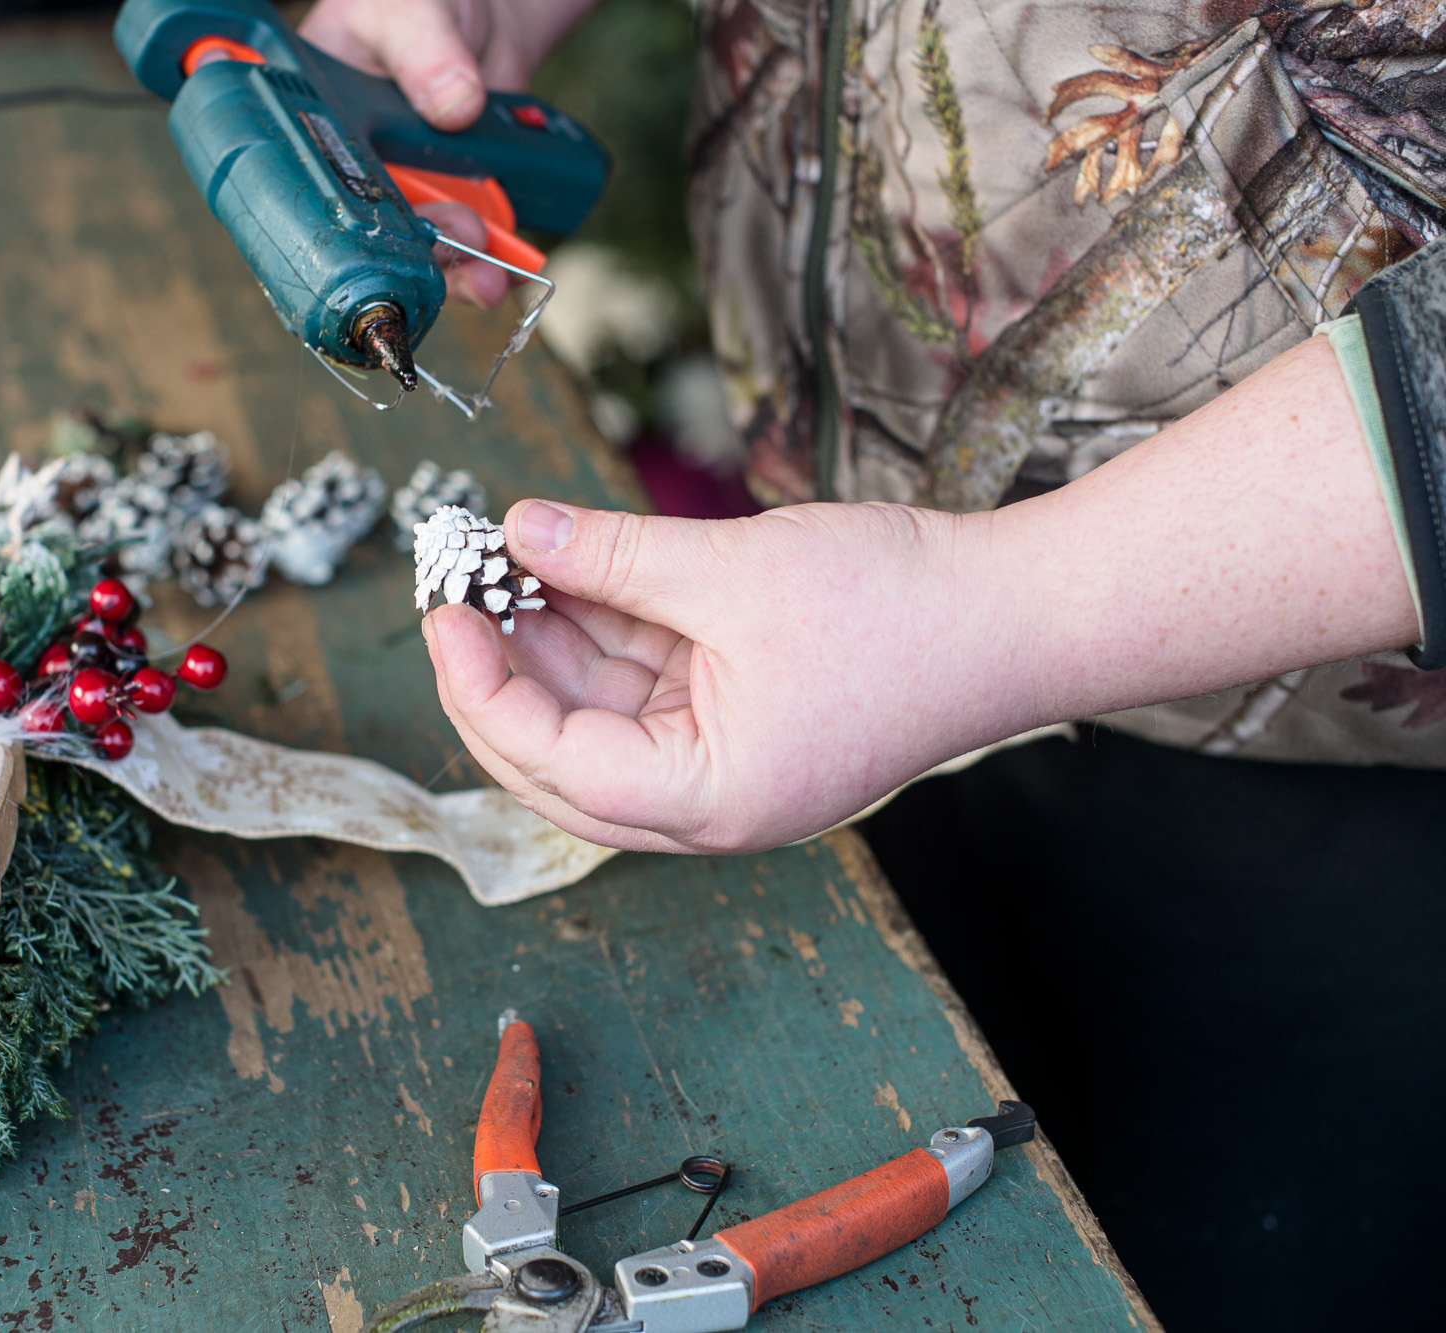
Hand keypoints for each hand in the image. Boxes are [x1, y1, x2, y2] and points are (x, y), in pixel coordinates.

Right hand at [298, 0, 600, 306]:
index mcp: (317, 122)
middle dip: (419, 250)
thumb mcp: (411, 9)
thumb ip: (427, 51)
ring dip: (457, 266)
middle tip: (462, 239)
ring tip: (489, 275)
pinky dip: (491, 254)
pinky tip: (508, 262)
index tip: (383, 246)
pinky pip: (467, 235)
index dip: (348, 225)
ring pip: (422, 246)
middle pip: (375, 230)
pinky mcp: (454, 196)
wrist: (478, 12)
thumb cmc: (418, 1)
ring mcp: (407, 187)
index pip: (321, 185)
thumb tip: (454, 105)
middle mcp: (357, 166)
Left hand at [424, 501, 1000, 853]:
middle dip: (502, 670)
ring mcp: (722, 763)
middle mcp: (706, 802)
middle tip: (456, 587)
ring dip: (549, 638)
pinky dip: (603, 628)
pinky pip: (643, 684)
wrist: (1019, 613)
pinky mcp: (737, 720)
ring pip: (597, 712)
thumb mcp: (732, 572)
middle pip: (560, 754)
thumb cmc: (900, 610)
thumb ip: (613, 556)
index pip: (553, 763)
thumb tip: (518, 528)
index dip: (482, 688)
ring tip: (503, 556)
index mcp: (707, 801)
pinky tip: (562, 563)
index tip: (444, 613)